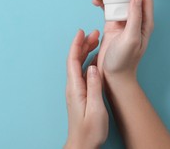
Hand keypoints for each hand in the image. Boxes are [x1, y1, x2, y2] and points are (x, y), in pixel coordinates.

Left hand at [65, 29, 108, 148]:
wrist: (82, 143)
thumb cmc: (90, 130)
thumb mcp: (95, 109)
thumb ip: (94, 87)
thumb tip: (92, 67)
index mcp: (75, 88)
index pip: (73, 60)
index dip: (76, 45)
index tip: (81, 32)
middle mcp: (73, 86)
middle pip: (75, 59)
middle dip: (83, 44)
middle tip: (94, 33)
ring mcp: (76, 89)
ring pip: (79, 64)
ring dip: (86, 51)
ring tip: (96, 41)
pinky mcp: (80, 93)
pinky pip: (82, 71)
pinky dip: (88, 61)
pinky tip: (96, 59)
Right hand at [91, 0, 153, 82]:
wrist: (113, 75)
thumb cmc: (124, 61)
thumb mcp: (131, 39)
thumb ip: (135, 17)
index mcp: (144, 21)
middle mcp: (135, 19)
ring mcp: (123, 21)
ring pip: (117, 0)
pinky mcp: (113, 25)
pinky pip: (108, 8)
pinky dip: (102, 2)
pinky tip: (95, 0)